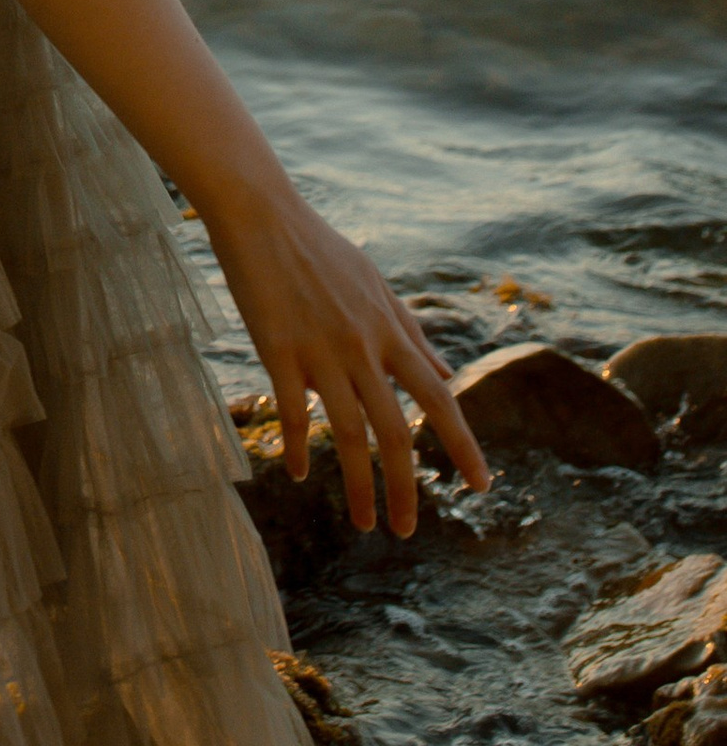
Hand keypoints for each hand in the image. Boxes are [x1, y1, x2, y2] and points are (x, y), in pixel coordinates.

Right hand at [206, 183, 490, 535]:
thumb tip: (450, 374)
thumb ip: (413, 334)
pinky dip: (298, 446)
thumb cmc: (321, 250)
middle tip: (408, 532)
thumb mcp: (377, 286)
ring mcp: (320, 350)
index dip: (463, 444)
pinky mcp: (278, 349)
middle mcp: (363, 346)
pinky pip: (294, 411)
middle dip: (406, 488)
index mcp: (390, 331)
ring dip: (359, 486)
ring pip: (349, 433)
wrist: (262, 214)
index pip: (439, 397)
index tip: (483, 486)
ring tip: (363, 524)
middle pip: (395, 431)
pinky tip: (297, 473)